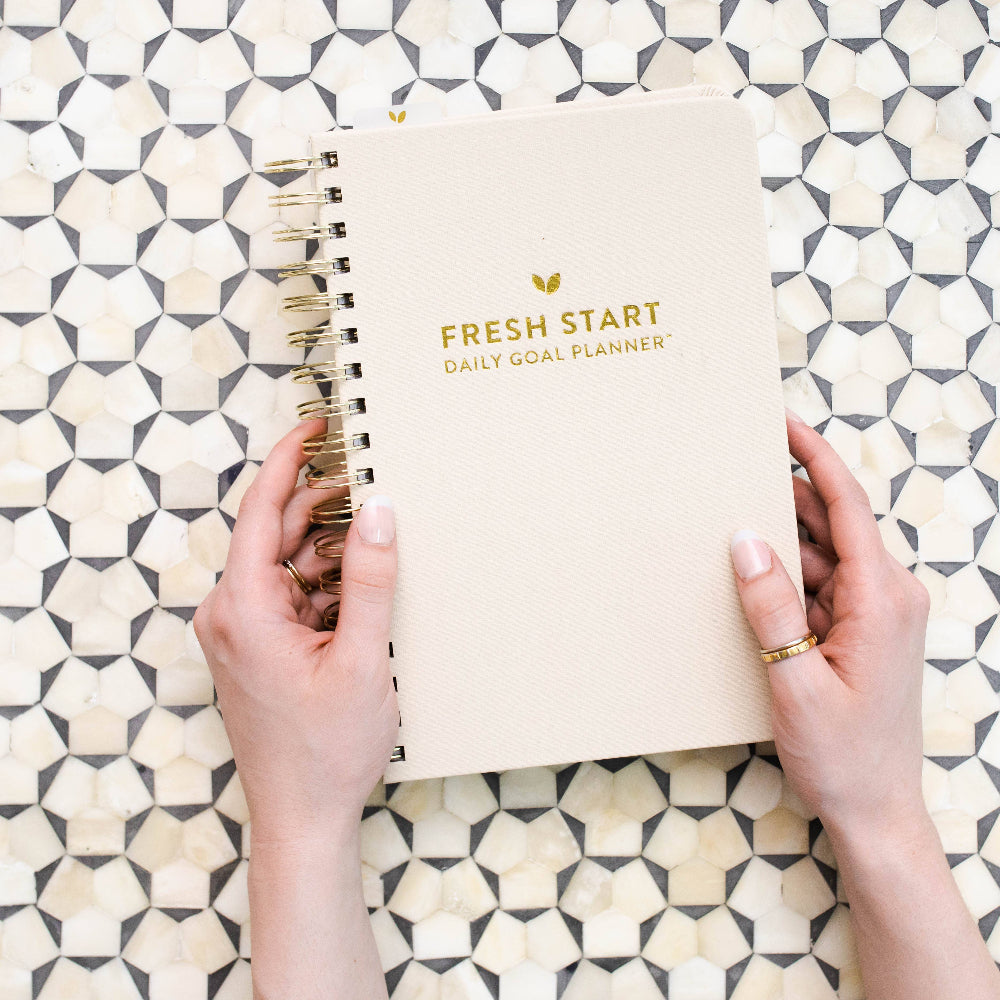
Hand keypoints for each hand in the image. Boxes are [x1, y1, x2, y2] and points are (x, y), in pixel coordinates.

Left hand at [193, 419, 399, 835]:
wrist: (301, 816)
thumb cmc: (325, 749)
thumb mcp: (361, 658)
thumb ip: (368, 579)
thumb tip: (378, 512)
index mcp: (244, 609)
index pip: (259, 510)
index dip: (287, 460)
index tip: (313, 426)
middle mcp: (229, 614)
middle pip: (274, 534)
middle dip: (320, 506)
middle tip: (370, 482)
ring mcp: (238, 633)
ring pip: (284, 565)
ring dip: (326, 549)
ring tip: (374, 539)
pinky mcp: (253, 648)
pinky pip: (287, 595)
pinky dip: (321, 584)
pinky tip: (358, 589)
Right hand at [730, 408, 930, 838]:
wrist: (876, 810)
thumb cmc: (843, 754)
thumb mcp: (795, 681)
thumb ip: (771, 607)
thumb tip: (746, 539)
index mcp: (882, 598)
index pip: (848, 506)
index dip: (815, 457)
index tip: (783, 423)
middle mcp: (888, 596)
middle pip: (834, 524)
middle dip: (789, 493)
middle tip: (737, 467)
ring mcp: (877, 614)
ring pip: (824, 556)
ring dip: (784, 542)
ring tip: (732, 521)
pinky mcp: (863, 631)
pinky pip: (822, 587)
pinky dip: (789, 578)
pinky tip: (752, 578)